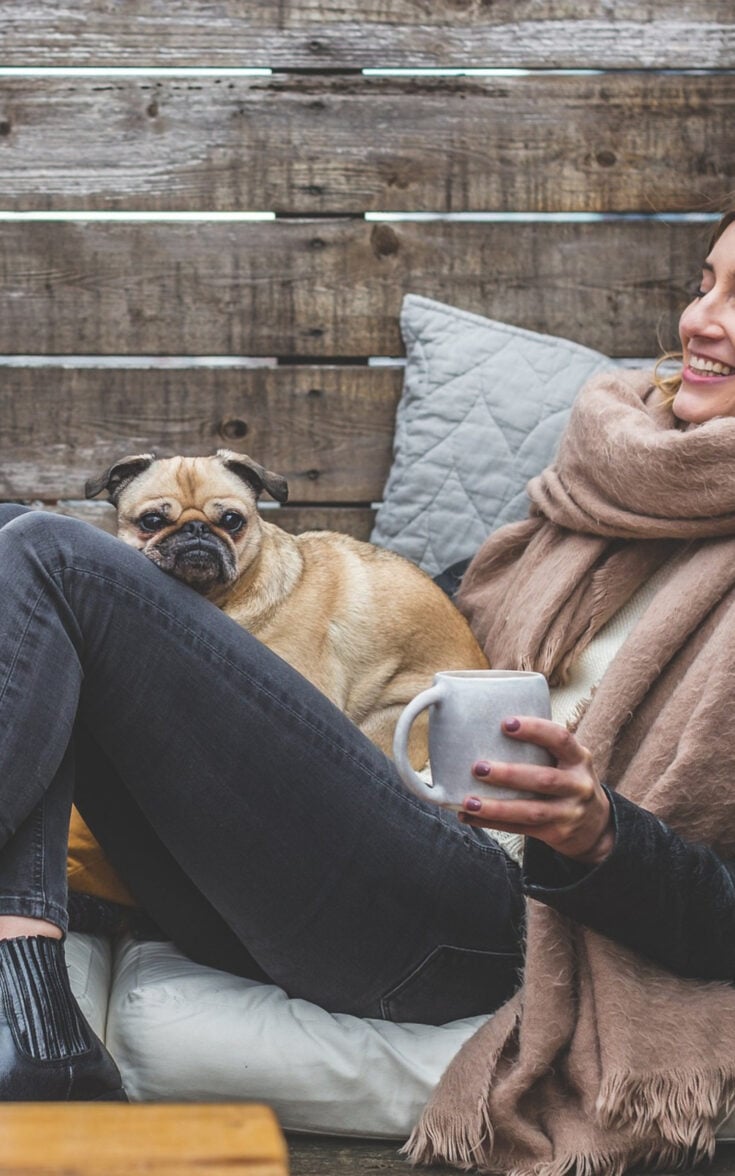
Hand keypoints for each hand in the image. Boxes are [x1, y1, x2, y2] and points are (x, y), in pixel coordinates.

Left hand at [458, 716, 613, 864]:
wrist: (597, 827)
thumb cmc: (569, 782)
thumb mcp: (569, 762)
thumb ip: (544, 749)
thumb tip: (489, 730)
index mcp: (579, 759)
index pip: (560, 739)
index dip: (534, 729)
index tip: (506, 723)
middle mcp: (578, 785)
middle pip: (543, 779)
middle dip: (509, 774)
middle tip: (478, 767)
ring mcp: (569, 812)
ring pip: (530, 811)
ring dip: (496, 807)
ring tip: (469, 801)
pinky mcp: (557, 834)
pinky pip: (521, 829)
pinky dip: (493, 823)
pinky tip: (470, 816)